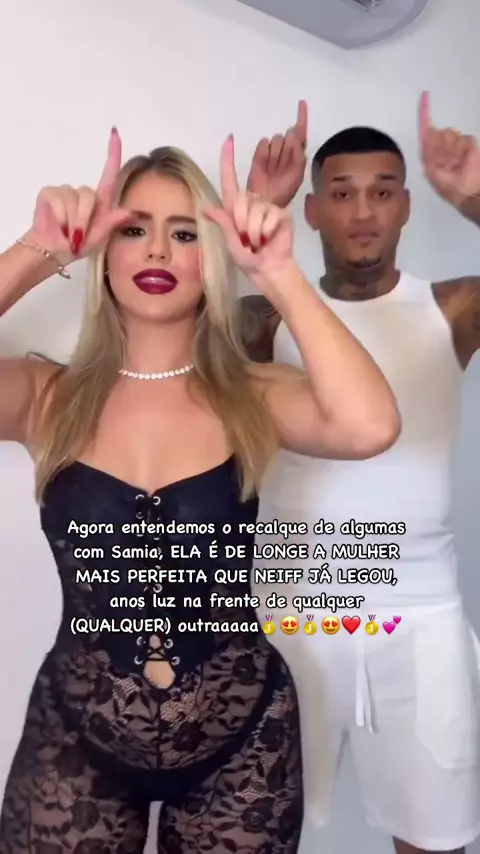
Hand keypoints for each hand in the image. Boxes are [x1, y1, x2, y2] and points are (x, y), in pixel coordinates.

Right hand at [25, 127, 130, 267]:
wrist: (54, 251)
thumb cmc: (78, 245)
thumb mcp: (100, 237)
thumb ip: (112, 223)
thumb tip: (129, 211)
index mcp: (100, 201)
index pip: (109, 174)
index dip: (113, 153)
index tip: (115, 133)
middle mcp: (84, 193)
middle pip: (89, 196)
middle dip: (84, 220)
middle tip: (79, 236)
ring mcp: (66, 191)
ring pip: (74, 201)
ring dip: (72, 222)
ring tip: (68, 233)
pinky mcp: (50, 193)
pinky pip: (59, 201)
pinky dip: (60, 218)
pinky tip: (58, 225)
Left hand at [203, 136, 293, 285]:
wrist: (269, 269)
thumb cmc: (248, 259)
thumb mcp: (230, 243)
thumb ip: (222, 224)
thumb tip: (206, 208)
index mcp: (235, 209)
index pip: (230, 181)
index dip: (228, 160)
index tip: (229, 139)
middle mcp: (251, 204)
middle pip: (240, 201)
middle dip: (241, 224)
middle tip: (246, 241)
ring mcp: (267, 207)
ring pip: (255, 211)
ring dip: (254, 232)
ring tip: (258, 242)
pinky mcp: (281, 212)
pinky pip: (269, 217)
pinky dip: (266, 232)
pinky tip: (269, 238)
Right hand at [246, 101, 307, 207]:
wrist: (264, 202)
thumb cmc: (284, 191)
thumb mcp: (296, 174)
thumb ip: (298, 153)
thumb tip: (294, 133)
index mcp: (298, 156)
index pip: (301, 133)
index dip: (302, 117)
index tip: (301, 102)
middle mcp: (286, 151)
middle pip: (289, 135)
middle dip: (287, 146)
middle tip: (283, 164)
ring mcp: (272, 152)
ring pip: (276, 138)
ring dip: (275, 153)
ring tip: (273, 169)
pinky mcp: (259, 155)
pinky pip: (264, 143)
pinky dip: (264, 153)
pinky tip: (264, 165)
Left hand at [419, 91, 479, 208]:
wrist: (468, 191)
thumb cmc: (449, 186)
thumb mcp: (433, 170)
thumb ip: (429, 151)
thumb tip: (430, 131)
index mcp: (430, 152)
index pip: (425, 129)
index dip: (424, 112)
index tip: (424, 95)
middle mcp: (442, 146)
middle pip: (439, 132)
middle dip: (442, 146)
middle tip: (446, 163)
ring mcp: (456, 145)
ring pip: (452, 133)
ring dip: (454, 150)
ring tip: (456, 164)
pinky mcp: (469, 145)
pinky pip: (465, 139)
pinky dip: (465, 150)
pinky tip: (465, 161)